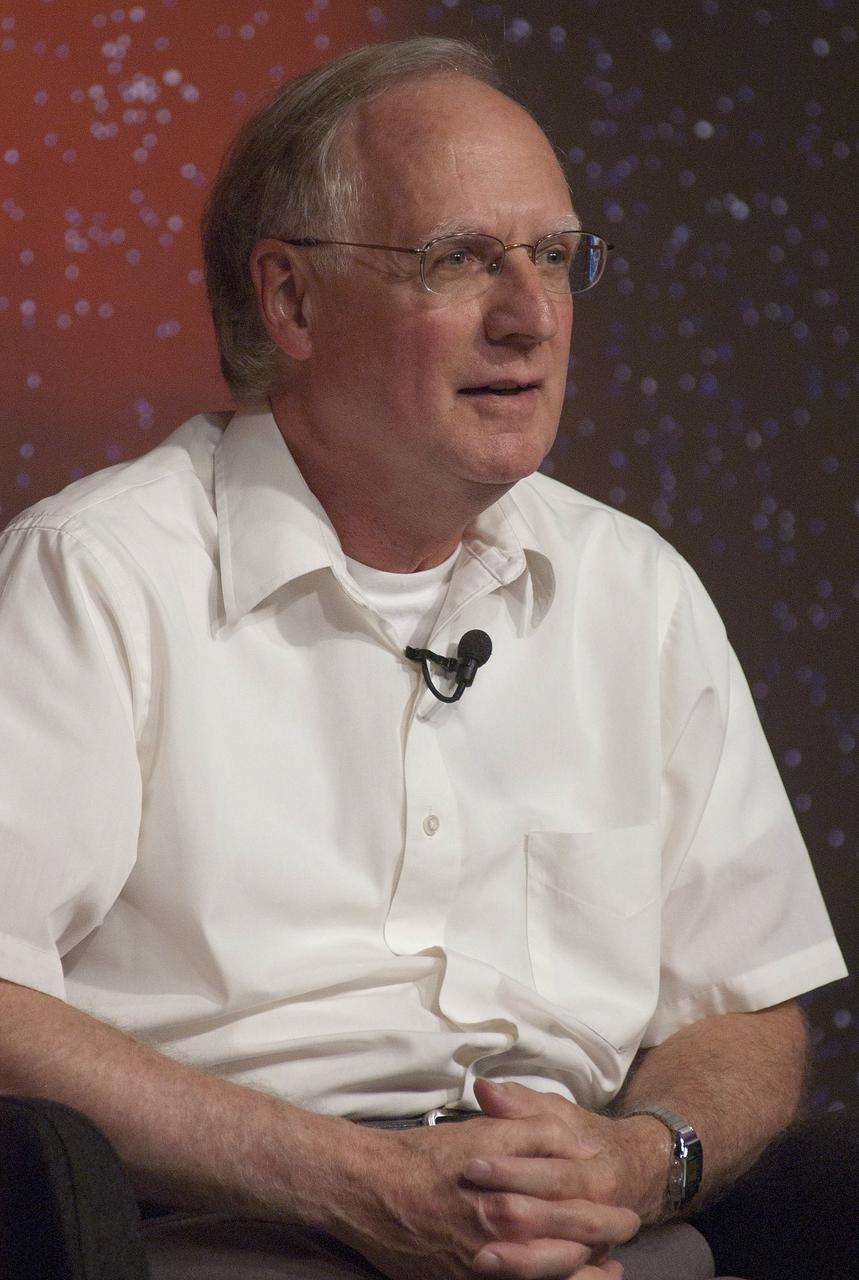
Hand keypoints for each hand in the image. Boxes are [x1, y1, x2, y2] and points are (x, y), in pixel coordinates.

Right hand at [323, 1081, 638, 1279]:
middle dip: (608, 1236)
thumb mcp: (486, 1130)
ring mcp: (491, 1264)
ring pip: (558, 1273)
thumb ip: (538, 1132)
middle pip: (576, 1240)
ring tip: (609, 1271)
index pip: (580, 1200)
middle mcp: (509, 1230)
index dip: (608, 1204)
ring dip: (588, 1273)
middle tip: (626, 1230)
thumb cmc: (429, 1155)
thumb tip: (585, 1146)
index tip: (624, 1203)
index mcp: (516, 1188)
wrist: (372, 1189)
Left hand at [466, 1079, 641, 1275]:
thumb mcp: (559, 1114)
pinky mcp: (583, 1269)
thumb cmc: (584, 1140)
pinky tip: (503, 1279)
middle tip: (472, 1209)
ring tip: (480, 1259)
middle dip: (514, 1215)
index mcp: (596, 1177)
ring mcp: (594, 1250)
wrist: (631, 1174)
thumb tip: (483, 1087)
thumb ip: (520, 1104)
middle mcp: (601, 1217)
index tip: (471, 1165)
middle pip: (559, 1220)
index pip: (554, 1175)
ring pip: (563, 1262)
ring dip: (523, 1262)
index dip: (513, 1170)